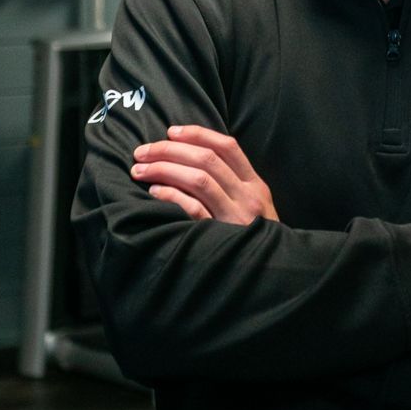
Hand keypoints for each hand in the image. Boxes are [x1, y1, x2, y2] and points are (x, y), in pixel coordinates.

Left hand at [131, 126, 278, 224]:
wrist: (270, 277)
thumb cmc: (252, 238)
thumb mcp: (253, 206)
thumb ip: (232, 184)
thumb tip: (190, 158)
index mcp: (255, 184)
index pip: (228, 146)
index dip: (197, 134)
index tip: (170, 131)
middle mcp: (248, 197)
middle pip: (207, 160)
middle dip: (170, 150)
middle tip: (141, 152)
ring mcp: (235, 217)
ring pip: (199, 179)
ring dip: (164, 169)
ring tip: (140, 170)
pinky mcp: (220, 237)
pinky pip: (193, 209)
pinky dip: (171, 196)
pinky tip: (154, 192)